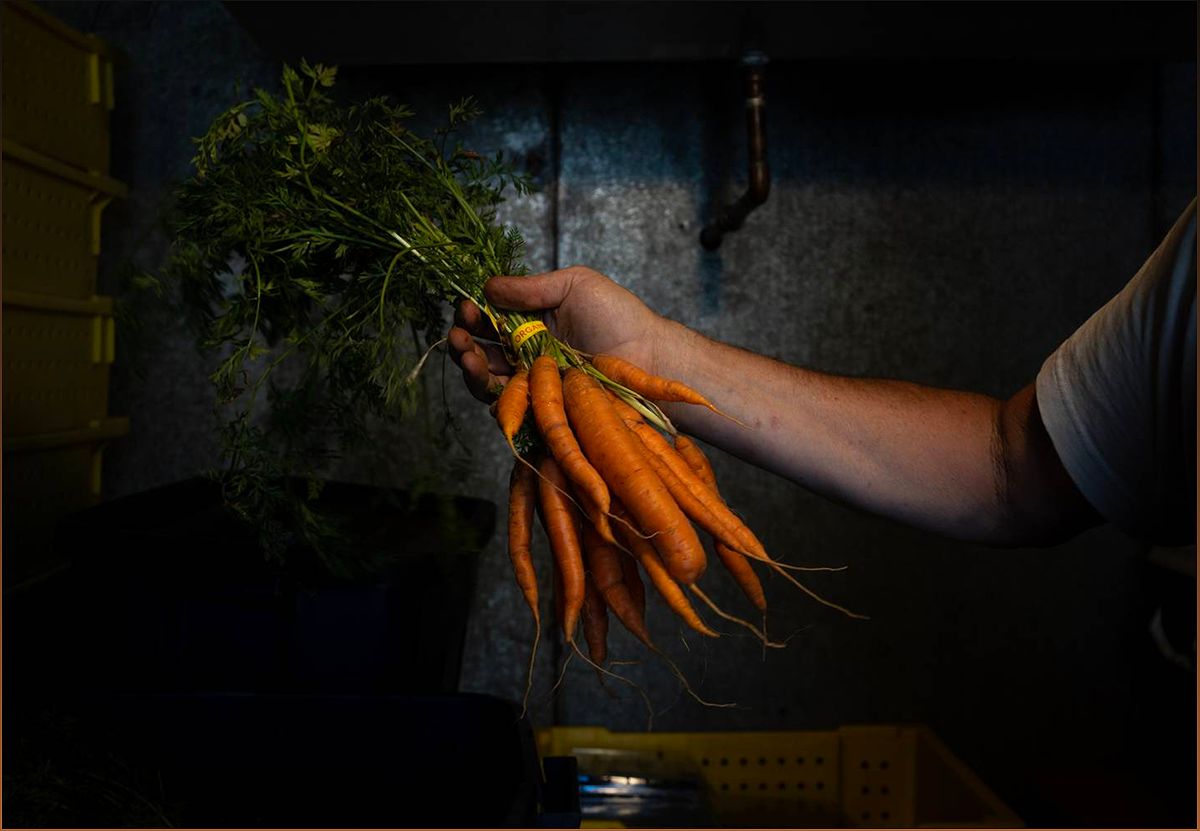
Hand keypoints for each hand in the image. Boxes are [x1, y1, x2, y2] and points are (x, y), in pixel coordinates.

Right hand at [448, 265, 666, 401]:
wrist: (648, 355)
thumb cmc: (618, 316)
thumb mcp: (574, 285)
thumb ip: (531, 288)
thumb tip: (487, 286)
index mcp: (534, 322)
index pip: (490, 319)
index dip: (472, 314)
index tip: (465, 305)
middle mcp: (528, 353)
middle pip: (481, 350)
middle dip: (462, 340)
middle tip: (457, 332)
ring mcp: (534, 381)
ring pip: (487, 378)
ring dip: (468, 365)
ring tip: (463, 353)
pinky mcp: (542, 406)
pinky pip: (507, 404)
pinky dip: (488, 392)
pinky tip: (481, 374)